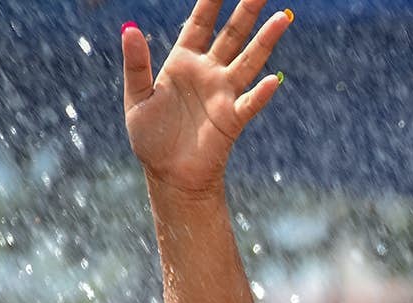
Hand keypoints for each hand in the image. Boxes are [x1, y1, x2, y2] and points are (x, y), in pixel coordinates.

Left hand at [122, 0, 287, 193]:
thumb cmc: (150, 136)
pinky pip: (250, 103)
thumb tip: (130, 29)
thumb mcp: (136, 96)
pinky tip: (274, 80)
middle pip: (232, 34)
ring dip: (265, 40)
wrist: (170, 175)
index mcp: (183, 61)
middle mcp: (208, 72)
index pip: (200, 23)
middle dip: (247, 10)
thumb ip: (136, 63)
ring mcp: (224, 94)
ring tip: (282, 18)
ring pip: (249, 60)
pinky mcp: (232, 119)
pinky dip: (262, 93)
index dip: (211, 0)